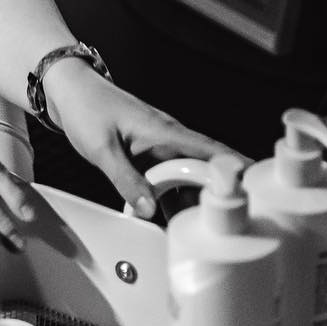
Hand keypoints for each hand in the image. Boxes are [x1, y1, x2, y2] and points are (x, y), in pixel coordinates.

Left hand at [41, 60, 240, 217]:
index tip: (258, 191)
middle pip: (203, 172)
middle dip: (216, 198)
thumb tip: (149, 210)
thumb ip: (125, 179)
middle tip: (227, 230)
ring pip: (186, 179)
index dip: (237, 169)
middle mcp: (168, 140)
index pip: (211, 151)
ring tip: (199, 235)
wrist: (67, 90)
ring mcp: (159, 149)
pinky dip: (170, 199)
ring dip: (192, 202)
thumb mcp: (102, 148)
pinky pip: (168, 181)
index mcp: (165, 132)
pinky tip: (171, 222)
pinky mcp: (148, 157)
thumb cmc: (85, 108)